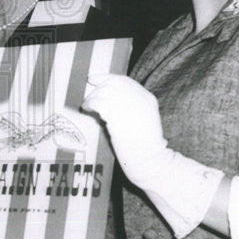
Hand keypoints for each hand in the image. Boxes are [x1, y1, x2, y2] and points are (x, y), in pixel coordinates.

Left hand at [82, 73, 223, 238]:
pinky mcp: (117, 116)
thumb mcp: (142, 120)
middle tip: (90, 95)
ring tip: (87, 105)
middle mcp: (139, 99)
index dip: (107, 77)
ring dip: (92, 97)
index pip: (125, 81)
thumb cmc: (144, 147)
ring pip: (104, 92)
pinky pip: (98, 102)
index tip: (95, 78)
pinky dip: (90, 104)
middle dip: (98, 87)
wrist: (150, 161)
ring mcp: (129, 106)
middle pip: (113, 83)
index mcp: (148, 99)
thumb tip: (107, 100)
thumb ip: (129, 108)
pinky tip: (87, 110)